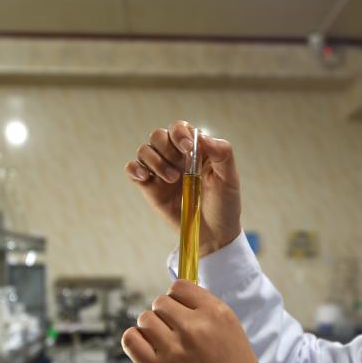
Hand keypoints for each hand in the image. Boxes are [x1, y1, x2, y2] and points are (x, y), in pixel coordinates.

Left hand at [121, 279, 269, 362]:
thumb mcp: (233, 333)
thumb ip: (206, 314)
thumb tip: (176, 300)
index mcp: (217, 314)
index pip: (181, 286)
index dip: (178, 298)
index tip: (180, 311)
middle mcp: (194, 328)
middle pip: (160, 302)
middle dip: (164, 314)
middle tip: (173, 332)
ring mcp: (173, 349)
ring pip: (144, 319)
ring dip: (151, 328)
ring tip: (163, 344)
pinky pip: (131, 339)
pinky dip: (136, 340)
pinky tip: (147, 349)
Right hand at [124, 121, 241, 255]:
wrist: (213, 234)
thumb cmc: (223, 204)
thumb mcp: (229, 178)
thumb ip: (222, 153)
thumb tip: (202, 137)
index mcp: (195, 149)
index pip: (179, 128)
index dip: (179, 133)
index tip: (187, 149)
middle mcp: (175, 156)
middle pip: (158, 136)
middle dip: (166, 148)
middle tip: (179, 169)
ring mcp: (160, 171)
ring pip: (144, 150)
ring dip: (155, 161)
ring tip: (172, 180)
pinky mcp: (149, 187)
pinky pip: (132, 169)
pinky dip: (134, 168)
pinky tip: (144, 176)